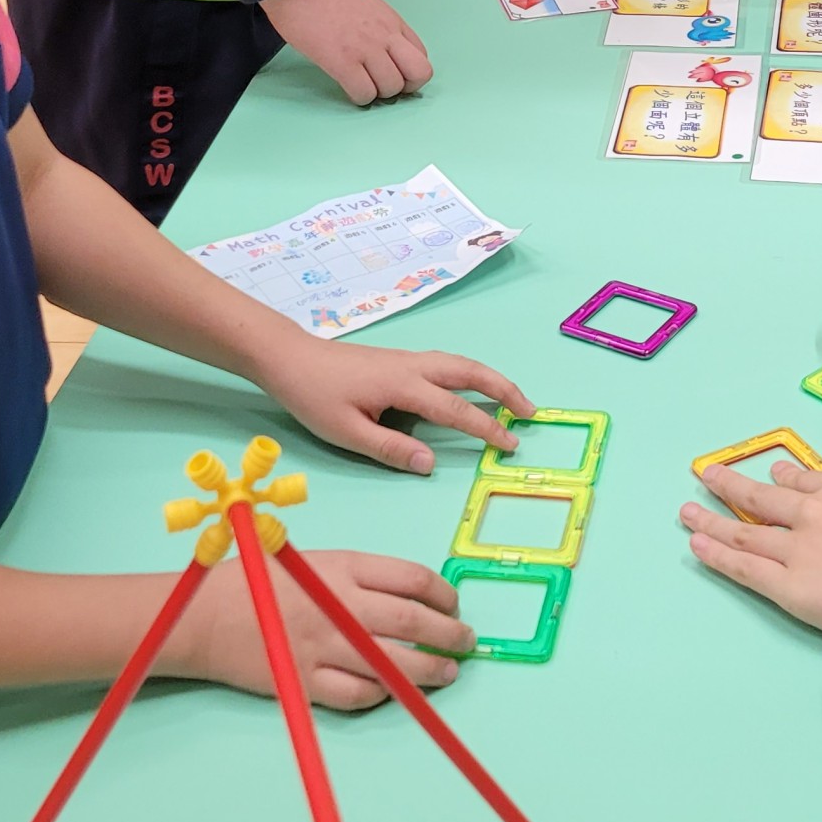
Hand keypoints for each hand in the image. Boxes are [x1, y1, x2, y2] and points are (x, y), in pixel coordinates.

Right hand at [167, 547, 469, 707]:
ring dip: (429, 670)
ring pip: (392, 663)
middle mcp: (338, 605)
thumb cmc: (257, 579)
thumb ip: (356, 575)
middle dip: (448, 634)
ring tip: (448, 672)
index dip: (442, 593)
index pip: (411, 578)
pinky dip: (381, 694)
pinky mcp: (305, 682)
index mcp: (343, 567)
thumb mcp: (312, 559)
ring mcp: (323, 646)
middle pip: (411, 622)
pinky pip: (356, 694)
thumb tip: (409, 593)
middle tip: (466, 641)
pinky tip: (394, 691)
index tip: (453, 603)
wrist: (205, 616)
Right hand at [261, 0, 431, 104]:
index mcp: (392, 20)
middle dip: (404, 86)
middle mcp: (386, 35)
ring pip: (392, 88)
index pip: (421, 56)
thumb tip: (382, 51)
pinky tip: (346, 86)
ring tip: (361, 84)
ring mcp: (366, 49)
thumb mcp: (367, 3)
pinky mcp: (342, 62)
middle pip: (418, 74)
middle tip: (382, 85)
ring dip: (377, 93)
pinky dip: (358, 97)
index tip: (393, 73)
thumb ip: (380, 27)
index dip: (409, 71)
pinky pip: (364, 93)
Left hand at [267, 335, 532, 474]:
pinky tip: (471, 388)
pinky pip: (447, 364)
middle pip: (471, 372)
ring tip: (513, 399)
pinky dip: (471, 374)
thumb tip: (431, 463)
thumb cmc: (314, 395)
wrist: (290, 358)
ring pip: (461, 364)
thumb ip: (390, 448)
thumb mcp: (347, 431)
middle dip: (505, 390)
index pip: (455, 409)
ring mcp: (408, 359)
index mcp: (403, 385)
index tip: (510, 444)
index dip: (486, 427)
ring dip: (491, 379)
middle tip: (531, 412)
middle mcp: (413, 366)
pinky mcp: (400, 360)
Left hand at [682, 463, 821, 640]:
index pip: (799, 481)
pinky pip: (744, 568)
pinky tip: (697, 545)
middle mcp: (809, 512)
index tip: (767, 477)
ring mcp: (793, 548)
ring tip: (687, 512)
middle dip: (730, 485)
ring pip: (743, 532)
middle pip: (759, 498)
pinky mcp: (784, 585)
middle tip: (708, 476)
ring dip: (711, 520)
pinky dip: (717, 555)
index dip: (778, 480)